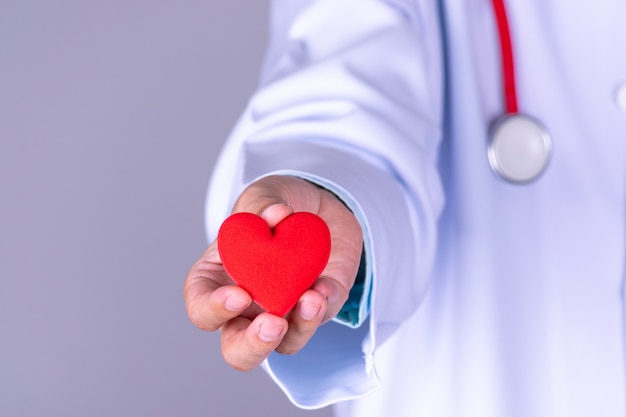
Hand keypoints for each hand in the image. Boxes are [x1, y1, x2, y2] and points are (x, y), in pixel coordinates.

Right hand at [184, 175, 362, 370]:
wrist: (320, 206)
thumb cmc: (277, 205)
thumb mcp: (264, 193)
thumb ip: (263, 202)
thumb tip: (275, 214)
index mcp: (217, 279)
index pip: (201, 308)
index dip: (213, 310)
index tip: (239, 295)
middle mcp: (247, 306)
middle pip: (237, 348)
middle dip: (253, 345)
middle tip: (272, 324)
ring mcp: (283, 311)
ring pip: (284, 345)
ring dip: (299, 328)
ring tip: (312, 298)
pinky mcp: (317, 308)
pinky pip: (321, 318)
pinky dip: (325, 305)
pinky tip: (326, 285)